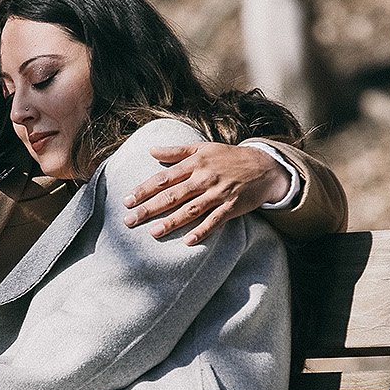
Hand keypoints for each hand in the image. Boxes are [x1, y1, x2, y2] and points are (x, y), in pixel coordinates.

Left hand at [123, 141, 291, 246]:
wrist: (263, 166)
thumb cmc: (228, 157)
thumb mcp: (203, 149)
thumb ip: (176, 152)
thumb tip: (151, 150)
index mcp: (195, 164)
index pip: (163, 178)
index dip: (144, 190)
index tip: (126, 201)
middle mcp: (204, 178)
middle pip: (172, 195)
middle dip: (149, 208)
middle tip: (129, 220)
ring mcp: (218, 193)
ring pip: (191, 209)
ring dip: (172, 221)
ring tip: (154, 232)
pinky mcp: (232, 206)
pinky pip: (215, 220)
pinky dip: (202, 231)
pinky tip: (187, 241)